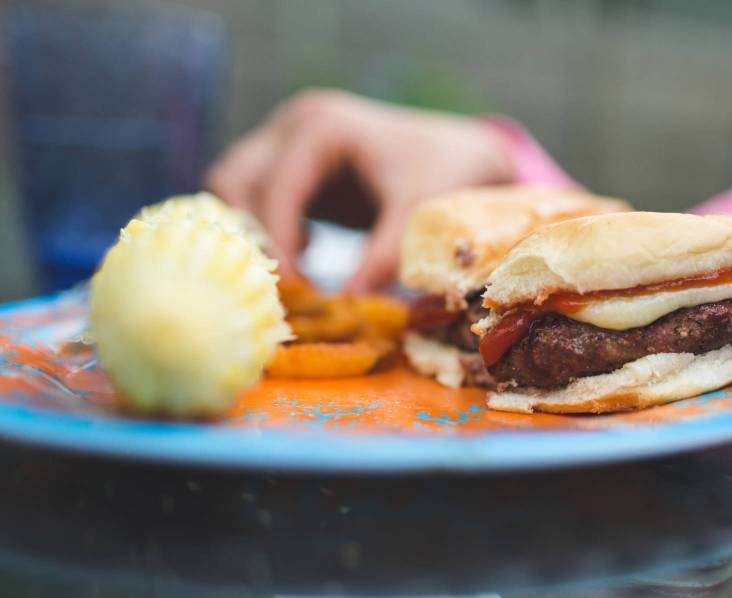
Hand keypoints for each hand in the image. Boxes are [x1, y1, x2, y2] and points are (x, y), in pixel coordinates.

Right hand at [205, 90, 514, 290]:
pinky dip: (266, 229)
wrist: (467, 158)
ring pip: (233, 187)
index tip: (294, 290)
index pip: (275, 186)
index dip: (277, 241)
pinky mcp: (293, 166)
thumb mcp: (419, 216)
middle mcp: (296, 125)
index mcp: (323, 126)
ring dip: (252, 233)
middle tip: (283, 287)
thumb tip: (348, 306)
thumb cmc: (447, 177)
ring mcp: (289, 140)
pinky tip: (307, 255)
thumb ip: (385, 257)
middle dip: (253, 236)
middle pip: (234, 179)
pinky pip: (253, 197)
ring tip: (293, 273)